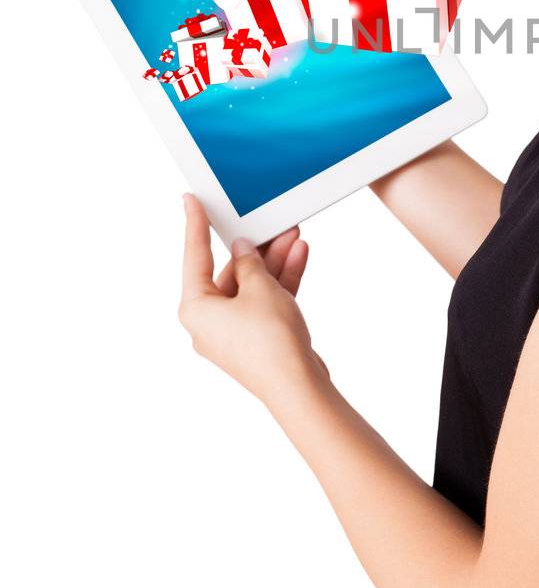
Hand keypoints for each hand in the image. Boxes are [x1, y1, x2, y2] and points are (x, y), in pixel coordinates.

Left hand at [178, 194, 329, 404]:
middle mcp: (209, 322)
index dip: (194, 225)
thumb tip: (242, 249)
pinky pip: (265, 303)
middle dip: (255, 248)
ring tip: (293, 237)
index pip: (194, 257)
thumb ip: (249, 263)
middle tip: (271, 224)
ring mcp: (234, 333)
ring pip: (252, 287)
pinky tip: (298, 258)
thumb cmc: (270, 341)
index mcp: (195, 308)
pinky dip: (280, 282)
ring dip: (273, 262)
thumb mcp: (259, 288)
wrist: (297, 386)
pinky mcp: (256, 340)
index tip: (191, 201)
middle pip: (230, 272)